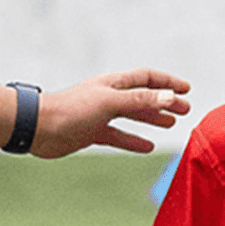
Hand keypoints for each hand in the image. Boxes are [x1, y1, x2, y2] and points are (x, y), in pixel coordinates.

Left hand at [31, 70, 190, 156]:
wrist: (39, 128)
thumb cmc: (71, 110)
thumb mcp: (110, 103)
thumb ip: (140, 101)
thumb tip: (169, 97)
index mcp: (113, 84)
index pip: (147, 78)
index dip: (167, 82)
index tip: (186, 90)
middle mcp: (108, 97)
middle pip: (142, 97)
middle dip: (164, 102)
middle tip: (184, 110)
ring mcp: (100, 115)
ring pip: (132, 116)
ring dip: (152, 119)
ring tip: (170, 125)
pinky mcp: (91, 132)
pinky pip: (118, 135)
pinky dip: (133, 140)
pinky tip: (147, 147)